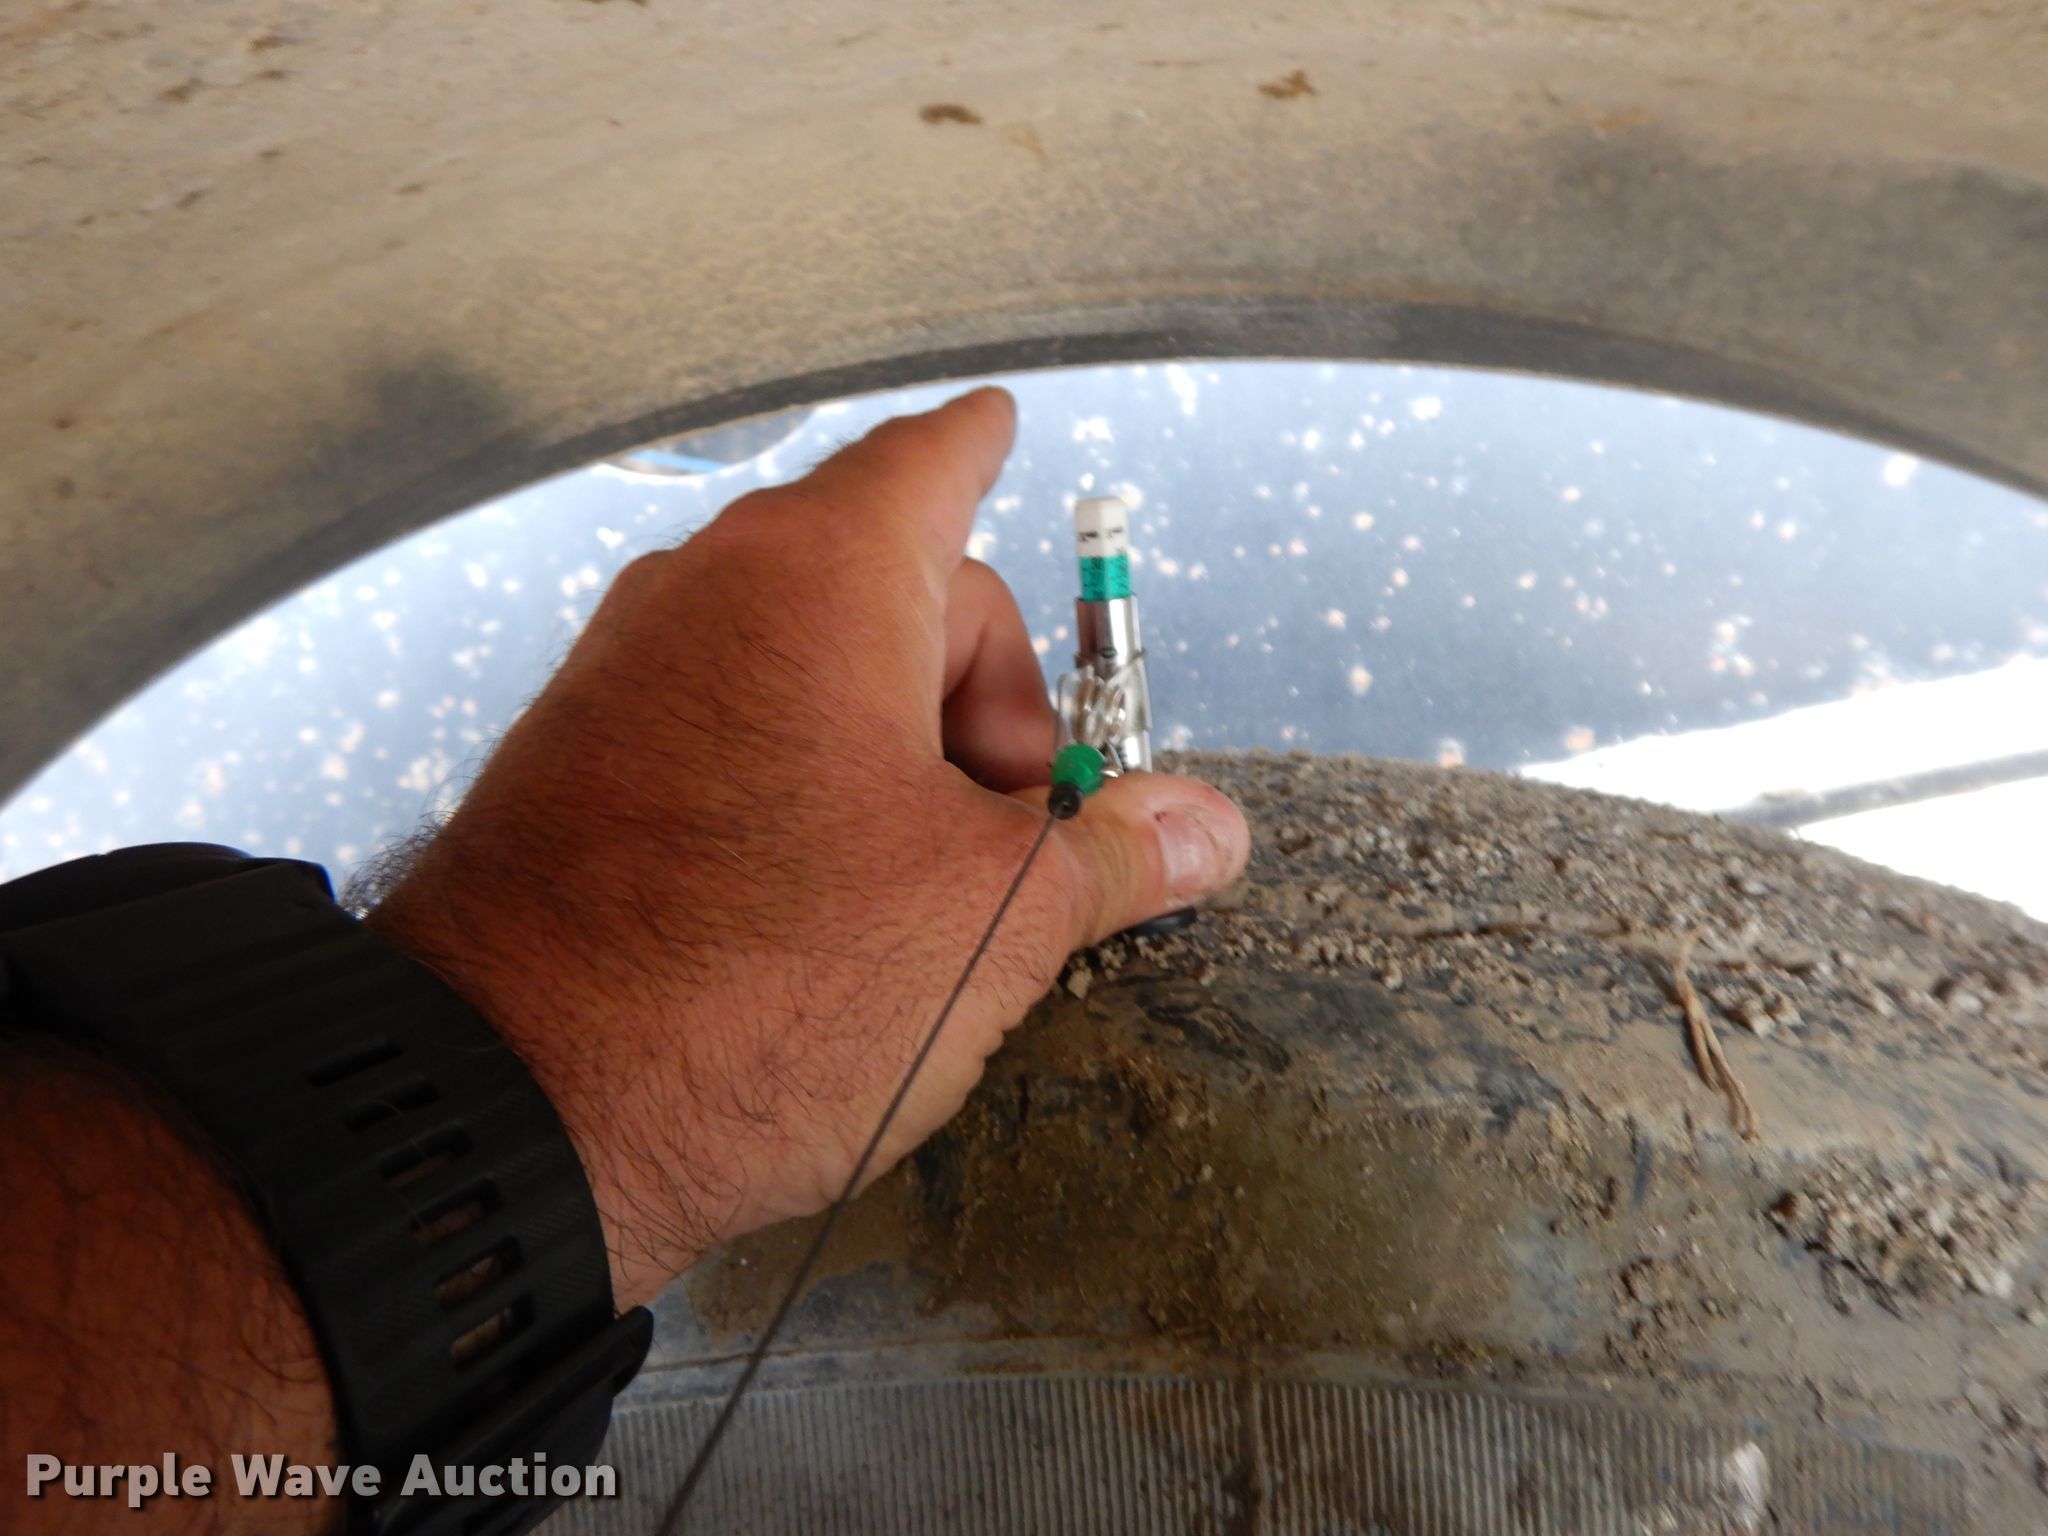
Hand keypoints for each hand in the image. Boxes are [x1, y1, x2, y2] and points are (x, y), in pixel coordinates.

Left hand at [368, 388, 1250, 1305]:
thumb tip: (1202, 830)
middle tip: (1021, 831)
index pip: (935, 461)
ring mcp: (630, 677)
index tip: (1000, 428)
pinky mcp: (582, 766)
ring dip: (895, 750)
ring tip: (921, 891)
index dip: (988, 449)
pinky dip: (803, 782)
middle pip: (896, 583)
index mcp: (823, 579)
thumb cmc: (749, 989)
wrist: (510, 1108)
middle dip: (984, 690)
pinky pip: (731, 731)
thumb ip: (1113, 853)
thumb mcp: (993, 924)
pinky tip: (821, 906)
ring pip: (810, 667)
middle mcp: (711, 596)